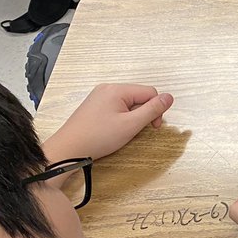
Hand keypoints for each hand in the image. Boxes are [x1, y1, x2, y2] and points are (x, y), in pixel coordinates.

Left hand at [44, 83, 173, 161]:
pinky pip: (116, 106)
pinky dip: (121, 117)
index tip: (153, 127)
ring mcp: (99, 96)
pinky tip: (114, 129)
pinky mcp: (94, 106)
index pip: (149, 92)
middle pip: (138, 96)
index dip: (156, 109)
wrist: (68, 149)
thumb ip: (153, 109)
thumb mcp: (131, 124)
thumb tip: (169, 97)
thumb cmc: (98, 137)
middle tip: (136, 130)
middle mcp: (107, 88)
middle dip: (143, 113)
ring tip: (123, 131)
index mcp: (117, 89)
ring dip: (132, 116)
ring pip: (128, 102)